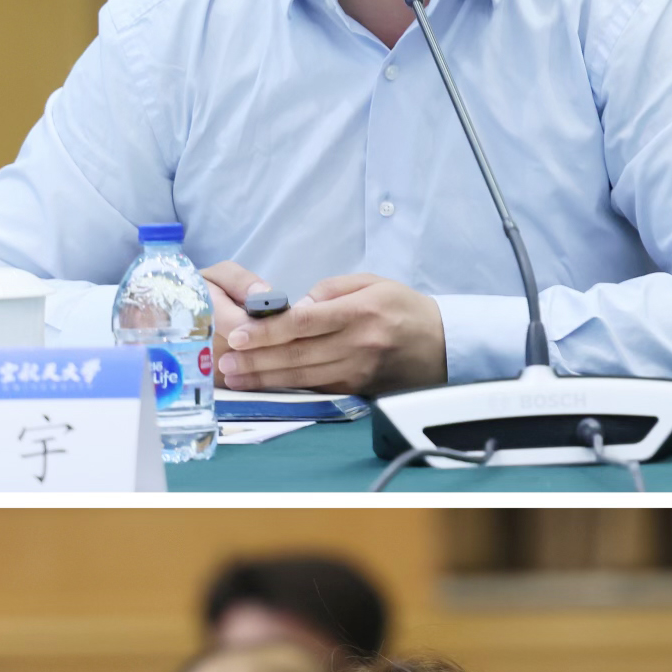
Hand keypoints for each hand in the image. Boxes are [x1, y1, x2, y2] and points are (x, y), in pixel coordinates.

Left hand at [208, 272, 446, 396]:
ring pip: (305, 377)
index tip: (238, 336)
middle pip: (298, 354)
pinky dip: (291, 388)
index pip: (304, 324)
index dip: (267, 332)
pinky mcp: (362, 388)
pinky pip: (320, 389)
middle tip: (225, 363)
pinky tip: (268, 386)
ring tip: (236, 377)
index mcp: (359, 312)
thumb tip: (297, 307)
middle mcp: (359, 344)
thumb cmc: (405, 308)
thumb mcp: (372, 282)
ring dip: (267, 379)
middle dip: (256, 360)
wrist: (446, 344)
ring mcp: (361, 370)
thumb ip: (331, 290)